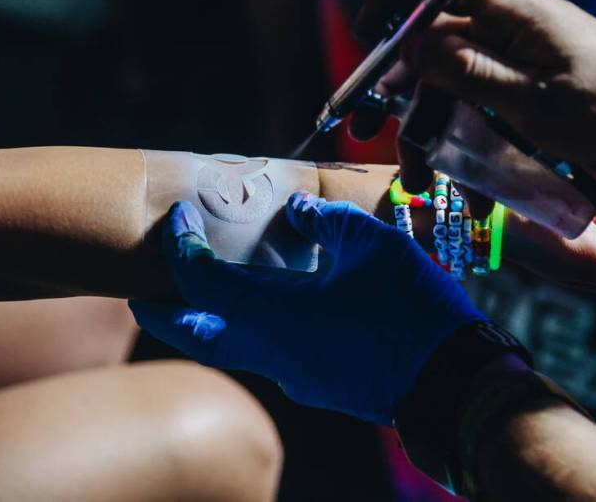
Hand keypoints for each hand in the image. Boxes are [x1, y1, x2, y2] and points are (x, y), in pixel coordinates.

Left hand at [129, 196, 485, 424]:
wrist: (449, 378)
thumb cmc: (412, 308)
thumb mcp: (373, 245)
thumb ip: (326, 220)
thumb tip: (296, 209)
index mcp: (276, 311)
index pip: (201, 279)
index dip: (181, 246)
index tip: (179, 216)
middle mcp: (270, 349)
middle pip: (191, 333)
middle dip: (161, 307)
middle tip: (146, 281)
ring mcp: (290, 374)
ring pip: (226, 348)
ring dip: (206, 318)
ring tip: (206, 288)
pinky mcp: (313, 385)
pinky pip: (265, 355)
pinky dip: (248, 329)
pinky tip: (273, 307)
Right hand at [351, 0, 595, 178]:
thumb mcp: (533, 100)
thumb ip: (467, 71)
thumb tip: (410, 45)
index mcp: (510, 12)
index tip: (367, 45)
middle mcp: (508, 24)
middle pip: (432, 40)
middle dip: (399, 87)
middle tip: (371, 132)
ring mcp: (518, 53)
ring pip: (452, 78)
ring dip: (430, 124)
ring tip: (418, 180)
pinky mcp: (528, 80)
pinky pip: (481, 99)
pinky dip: (466, 135)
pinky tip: (466, 184)